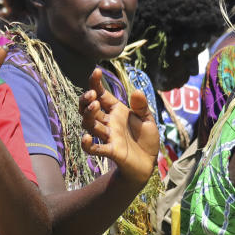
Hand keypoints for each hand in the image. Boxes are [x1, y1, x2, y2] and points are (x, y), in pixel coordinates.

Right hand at [79, 68, 158, 184]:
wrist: (148, 163)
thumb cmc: (145, 139)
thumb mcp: (148, 119)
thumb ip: (142, 106)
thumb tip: (136, 91)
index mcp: (116, 111)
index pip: (101, 94)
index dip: (95, 83)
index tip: (95, 71)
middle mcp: (108, 122)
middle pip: (89, 109)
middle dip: (87, 100)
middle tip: (93, 95)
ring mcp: (108, 137)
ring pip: (90, 124)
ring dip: (88, 116)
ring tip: (94, 106)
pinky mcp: (111, 151)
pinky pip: (95, 148)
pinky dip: (88, 145)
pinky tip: (86, 138)